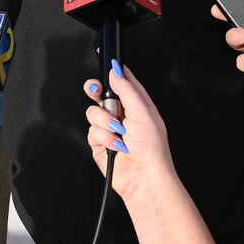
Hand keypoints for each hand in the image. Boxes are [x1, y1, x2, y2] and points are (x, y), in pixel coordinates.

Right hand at [83, 62, 176, 201]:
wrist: (143, 177)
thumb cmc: (152, 149)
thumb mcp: (142, 111)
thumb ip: (127, 89)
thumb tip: (116, 71)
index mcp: (138, 106)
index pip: (123, 83)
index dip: (114, 74)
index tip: (108, 66)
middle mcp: (123, 116)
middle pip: (102, 95)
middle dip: (96, 91)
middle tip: (95, 90)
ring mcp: (110, 130)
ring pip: (93, 112)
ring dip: (104, 121)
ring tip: (118, 131)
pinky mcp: (100, 143)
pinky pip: (91, 131)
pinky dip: (103, 137)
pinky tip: (115, 145)